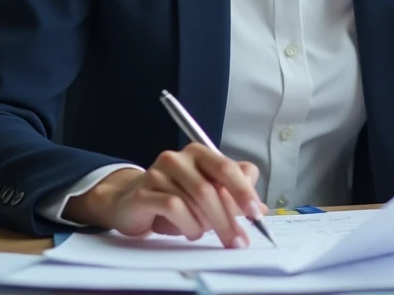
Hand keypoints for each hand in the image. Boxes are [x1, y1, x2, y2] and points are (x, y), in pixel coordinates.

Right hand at [63, 144, 266, 246]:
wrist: (130, 202)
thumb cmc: (175, 197)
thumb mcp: (208, 194)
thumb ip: (234, 197)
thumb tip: (263, 209)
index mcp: (200, 153)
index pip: (229, 168)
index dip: (245, 192)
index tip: (256, 215)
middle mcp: (180, 157)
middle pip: (212, 187)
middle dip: (228, 218)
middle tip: (238, 241)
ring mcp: (159, 172)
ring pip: (195, 199)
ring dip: (206, 224)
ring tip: (203, 234)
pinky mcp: (145, 191)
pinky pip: (174, 208)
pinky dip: (187, 224)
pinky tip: (189, 232)